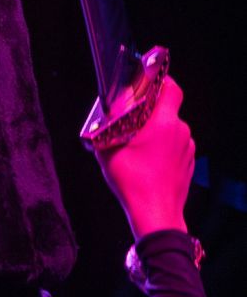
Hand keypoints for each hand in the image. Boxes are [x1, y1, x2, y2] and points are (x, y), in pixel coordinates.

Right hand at [97, 74, 194, 238]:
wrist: (156, 215)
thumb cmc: (133, 184)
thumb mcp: (108, 151)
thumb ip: (108, 127)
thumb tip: (110, 111)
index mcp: (163, 123)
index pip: (171, 88)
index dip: (161, 81)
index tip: (148, 83)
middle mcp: (180, 132)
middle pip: (167, 111)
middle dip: (149, 114)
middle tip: (129, 123)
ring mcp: (187, 148)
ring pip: (170, 130)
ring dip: (155, 133)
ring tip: (136, 149)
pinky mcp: (189, 162)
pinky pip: (175, 147)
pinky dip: (162, 149)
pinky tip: (147, 163)